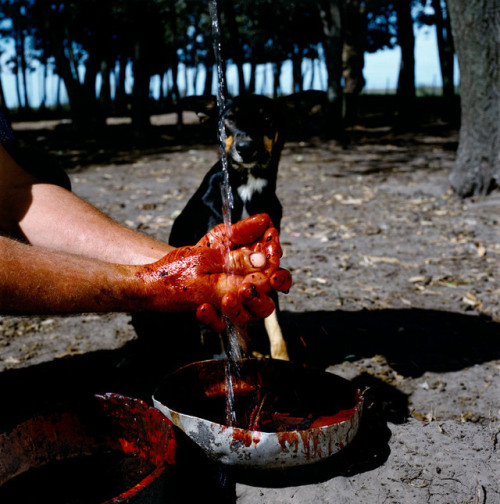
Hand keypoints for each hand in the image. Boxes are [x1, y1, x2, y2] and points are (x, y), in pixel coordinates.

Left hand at [136, 214, 291, 331]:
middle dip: (262, 295)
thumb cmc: (191, 257)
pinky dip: (212, 317)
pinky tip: (202, 308)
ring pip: (250, 316)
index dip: (276, 265)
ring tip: (227, 298)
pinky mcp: (217, 317)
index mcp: (251, 267)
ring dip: (241, 308)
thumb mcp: (216, 241)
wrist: (159, 281)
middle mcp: (245, 288)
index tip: (270, 259)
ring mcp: (233, 305)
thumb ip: (241, 234)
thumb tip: (266, 220)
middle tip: (248, 288)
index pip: (274, 268)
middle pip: (268, 299)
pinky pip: (220, 324)